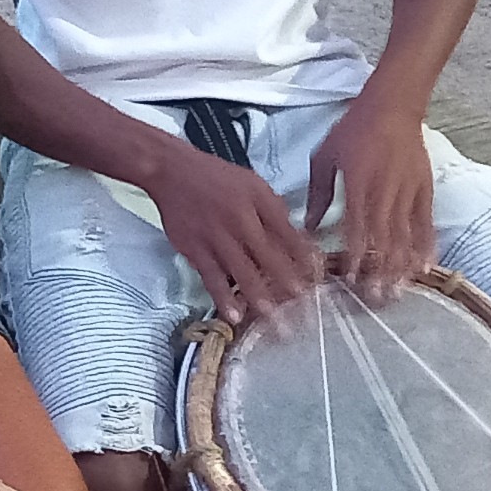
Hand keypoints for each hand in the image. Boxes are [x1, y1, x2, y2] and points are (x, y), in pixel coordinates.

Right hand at [143, 143, 323, 323]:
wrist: (172, 172)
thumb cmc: (215, 178)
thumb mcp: (253, 184)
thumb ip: (274, 210)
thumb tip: (296, 237)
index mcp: (258, 203)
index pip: (287, 233)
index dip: (304, 256)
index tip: (317, 276)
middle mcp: (239, 221)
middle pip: (268, 256)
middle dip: (287, 281)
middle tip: (302, 302)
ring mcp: (216, 238)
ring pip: (242, 271)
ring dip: (259, 295)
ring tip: (274, 317)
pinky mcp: (195, 250)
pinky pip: (212, 278)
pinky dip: (224, 297)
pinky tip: (234, 315)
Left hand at [304, 91, 435, 295]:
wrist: (392, 107)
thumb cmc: (353, 131)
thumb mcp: (325, 157)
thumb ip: (318, 193)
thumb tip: (308, 226)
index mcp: (357, 182)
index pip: (357, 225)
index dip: (356, 253)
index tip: (352, 276)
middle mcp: (384, 190)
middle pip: (384, 237)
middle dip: (380, 269)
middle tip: (376, 297)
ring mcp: (407, 190)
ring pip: (406, 234)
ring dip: (402, 265)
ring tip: (398, 291)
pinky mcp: (424, 189)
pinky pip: (426, 223)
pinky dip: (426, 246)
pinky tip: (424, 268)